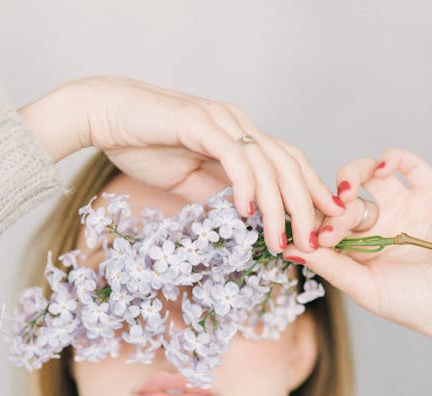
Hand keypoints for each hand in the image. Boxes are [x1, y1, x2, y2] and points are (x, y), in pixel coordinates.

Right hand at [17, 74, 345, 252]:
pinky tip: (246, 212)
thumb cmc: (144, 145)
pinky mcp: (198, 121)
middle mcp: (238, 124)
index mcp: (241, 137)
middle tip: (312, 243)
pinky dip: (244, 184)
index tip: (327, 223)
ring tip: (279, 241)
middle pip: (287, 164)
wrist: (105, 116)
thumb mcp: (189, 180)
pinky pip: (232, 154)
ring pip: (265, 163)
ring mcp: (220, 120)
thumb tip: (243, 219)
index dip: (311, 191)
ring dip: (276, 206)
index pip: (288, 163)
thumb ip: (218, 194)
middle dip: (304, 207)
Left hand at [284, 149, 431, 339]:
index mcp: (356, 246)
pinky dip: (392, 158)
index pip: (324, 223)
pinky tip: (381, 168)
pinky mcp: (429, 192)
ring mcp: (401, 204)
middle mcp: (376, 222)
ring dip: (352, 174)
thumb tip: (287, 249)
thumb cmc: (410, 303)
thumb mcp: (364, 288)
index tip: (303, 235)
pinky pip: (409, 164)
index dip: (312, 223)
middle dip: (333, 212)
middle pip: (341, 200)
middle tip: (333, 229)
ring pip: (367, 172)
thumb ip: (329, 266)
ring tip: (347, 192)